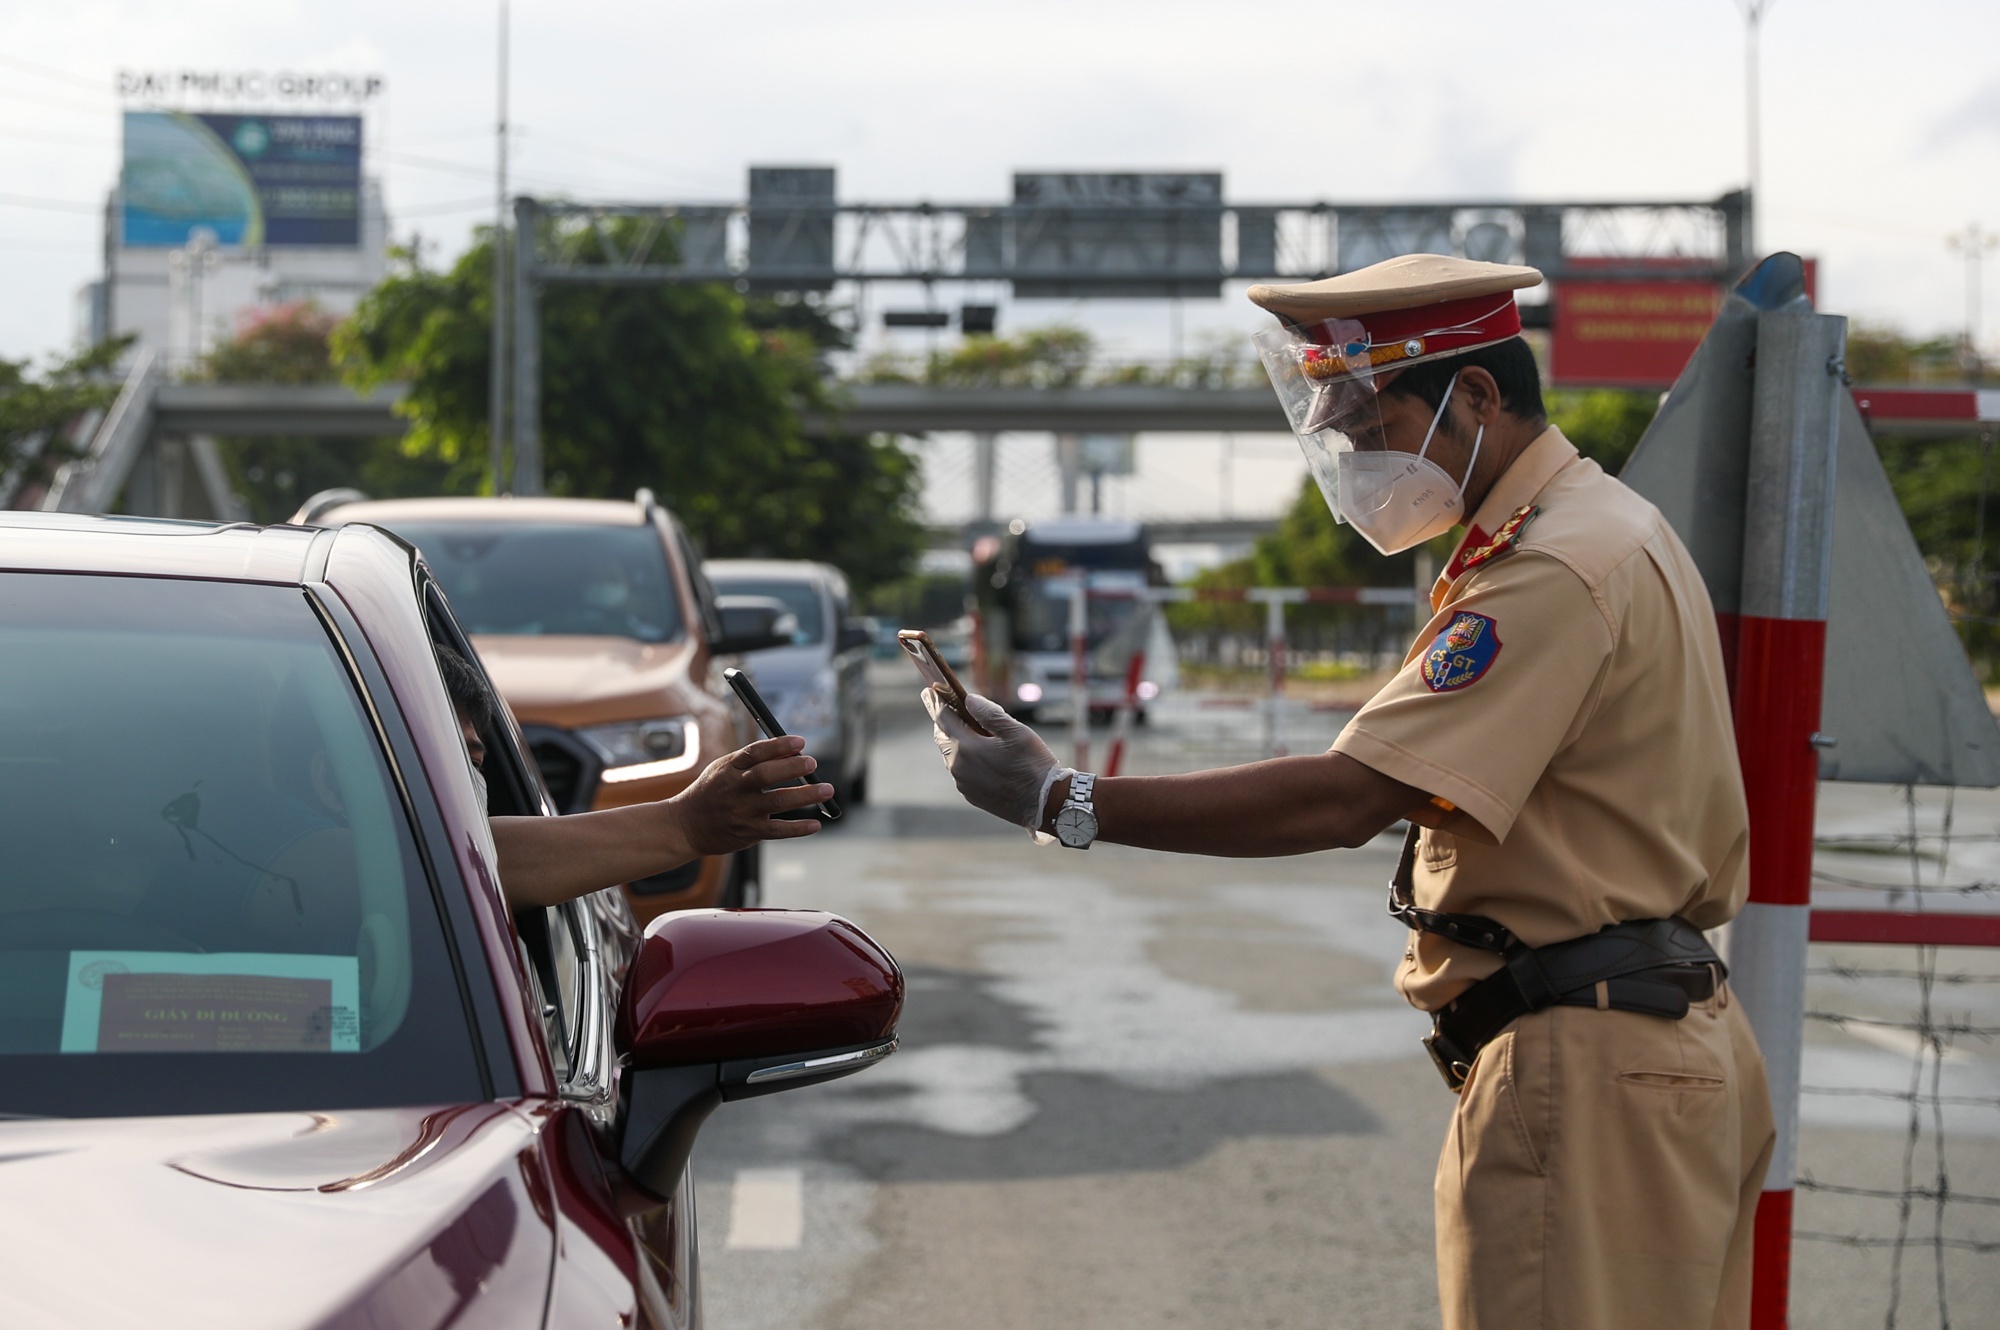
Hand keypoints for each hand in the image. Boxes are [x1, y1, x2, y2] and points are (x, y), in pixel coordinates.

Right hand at [671, 735, 831, 855]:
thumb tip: (795, 752)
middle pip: (766, 775)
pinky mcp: (748, 832)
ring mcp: (741, 812)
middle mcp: (735, 789)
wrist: (686, 826)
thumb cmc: (713, 792)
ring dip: (805, 795)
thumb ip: (754, 762)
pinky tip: (815, 824)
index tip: (800, 742)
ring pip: (777, 802)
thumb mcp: (724, 770)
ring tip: (827, 789)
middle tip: (813, 763)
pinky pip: (777, 830)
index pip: (755, 752)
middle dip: (792, 768)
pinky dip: (798, 828)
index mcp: (729, 768)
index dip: (778, 746)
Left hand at [922, 689, 1057, 828]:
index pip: (943, 718)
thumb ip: (989, 713)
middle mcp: (958, 767)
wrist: (1043, 804)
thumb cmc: (1033, 765)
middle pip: (942, 738)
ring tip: (965, 729)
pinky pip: (961, 771)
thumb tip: (969, 700)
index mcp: (966, 748)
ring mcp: (963, 783)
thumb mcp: (1016, 732)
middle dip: (944, 721)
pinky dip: (964, 758)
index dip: (937, 702)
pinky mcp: (971, 795)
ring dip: (955, 740)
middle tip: (944, 707)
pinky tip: (978, 754)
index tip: (931, 691)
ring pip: (951, 755)